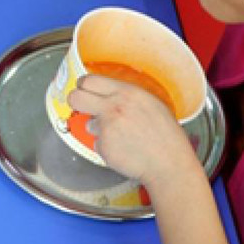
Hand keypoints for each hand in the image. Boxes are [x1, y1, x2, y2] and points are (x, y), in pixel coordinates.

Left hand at [67, 74, 194, 185]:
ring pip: (88, 124)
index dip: (83, 85)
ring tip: (121, 136)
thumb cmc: (165, 136)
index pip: (90, 80)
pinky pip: (97, 144)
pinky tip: (123, 149)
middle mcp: (113, 107)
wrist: (168, 164)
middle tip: (82, 106)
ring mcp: (106, 128)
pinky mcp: (103, 147)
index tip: (83, 88)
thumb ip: (126, 97)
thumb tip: (108, 94)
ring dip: (99, 129)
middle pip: (75, 97)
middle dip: (75, 101)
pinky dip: (107, 147)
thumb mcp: (151, 103)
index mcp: (127, 93)